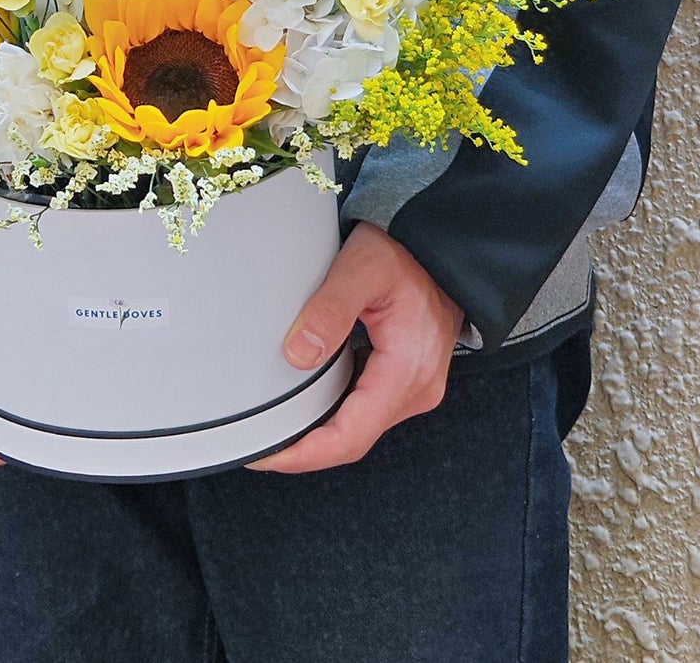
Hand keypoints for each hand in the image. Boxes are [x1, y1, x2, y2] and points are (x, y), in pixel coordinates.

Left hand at [246, 221, 463, 473]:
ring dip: (319, 433)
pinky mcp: (406, 378)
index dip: (306, 454)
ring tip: (277, 428)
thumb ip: (330, 310)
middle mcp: (416, 388)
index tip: (268, 455)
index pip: (352, 435)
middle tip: (260, 444)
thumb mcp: (362, 268)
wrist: (439, 244)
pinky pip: (367, 409)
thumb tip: (298, 354)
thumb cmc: (406, 252)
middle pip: (354, 439)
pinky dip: (335, 414)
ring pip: (360, 427)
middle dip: (306, 449)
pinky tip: (307, 404)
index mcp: (407, 370)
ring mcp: (414, 386)